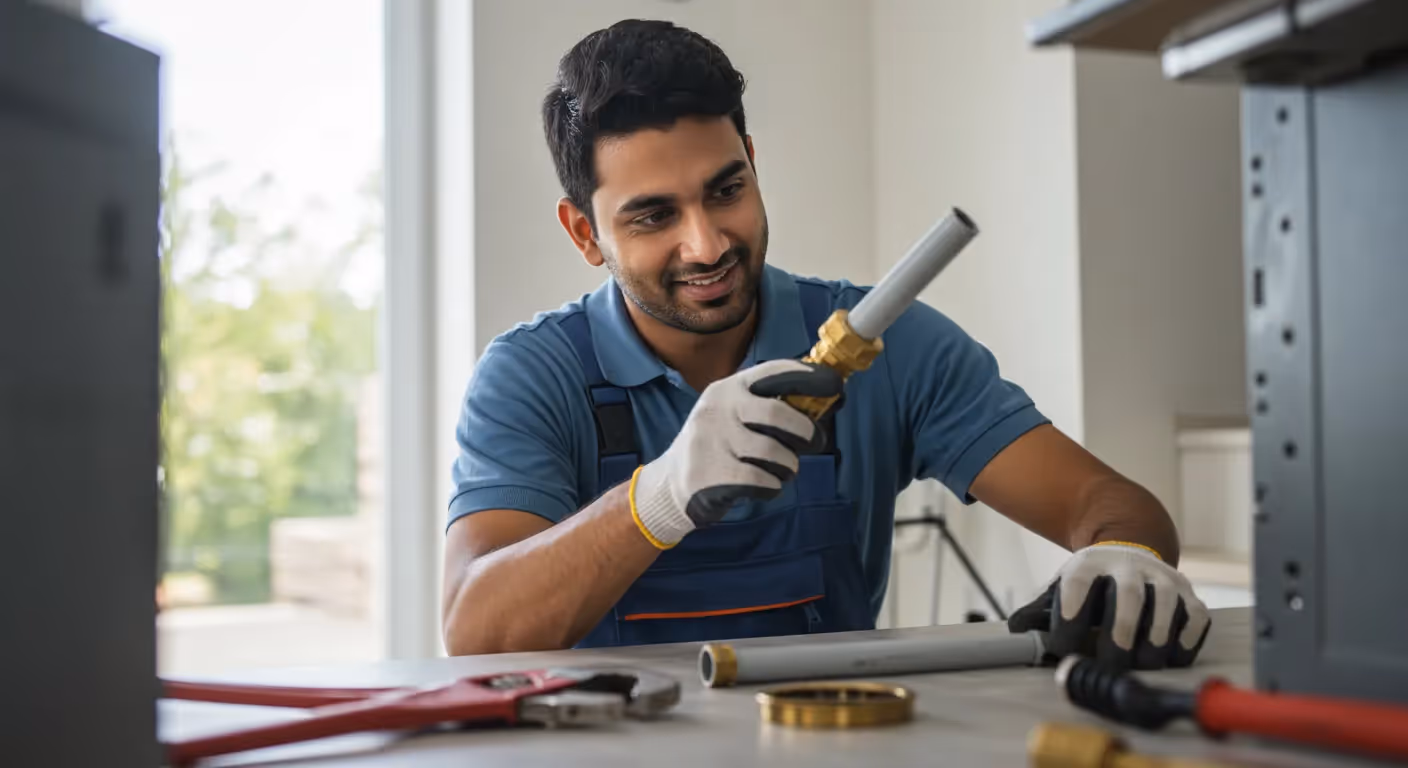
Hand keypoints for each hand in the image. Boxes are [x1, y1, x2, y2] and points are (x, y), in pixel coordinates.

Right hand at [629, 359, 843, 547]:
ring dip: (789, 466)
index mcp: (729, 387)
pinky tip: (762, 485)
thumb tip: (829, 401)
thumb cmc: (720, 445)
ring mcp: (711, 441)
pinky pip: (762, 482)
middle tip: (814, 443)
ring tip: (781, 470)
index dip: (809, 377)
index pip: (775, 373)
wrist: (671, 483)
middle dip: (807, 432)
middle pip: (779, 415)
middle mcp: (718, 408)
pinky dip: (772, 487)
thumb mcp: (737, 415)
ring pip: (775, 454)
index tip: (836, 385)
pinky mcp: (709, 474)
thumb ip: (774, 407)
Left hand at [1007, 543, 1210, 669]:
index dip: (1070, 612)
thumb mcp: (1062, 587)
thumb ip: (1039, 611)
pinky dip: (1187, 639)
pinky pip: (1195, 616)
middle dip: (1120, 630)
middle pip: (1127, 595)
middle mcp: (1128, 566)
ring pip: (1165, 603)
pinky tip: (1173, 656)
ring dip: (1155, 637)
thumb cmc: (1091, 584)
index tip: (1063, 646)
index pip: (1077, 583)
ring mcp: (1162, 578)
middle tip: (1111, 663)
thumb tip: (1018, 634)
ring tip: (1144, 664)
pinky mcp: (1189, 594)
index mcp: (1088, 564)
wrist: (1130, 550)